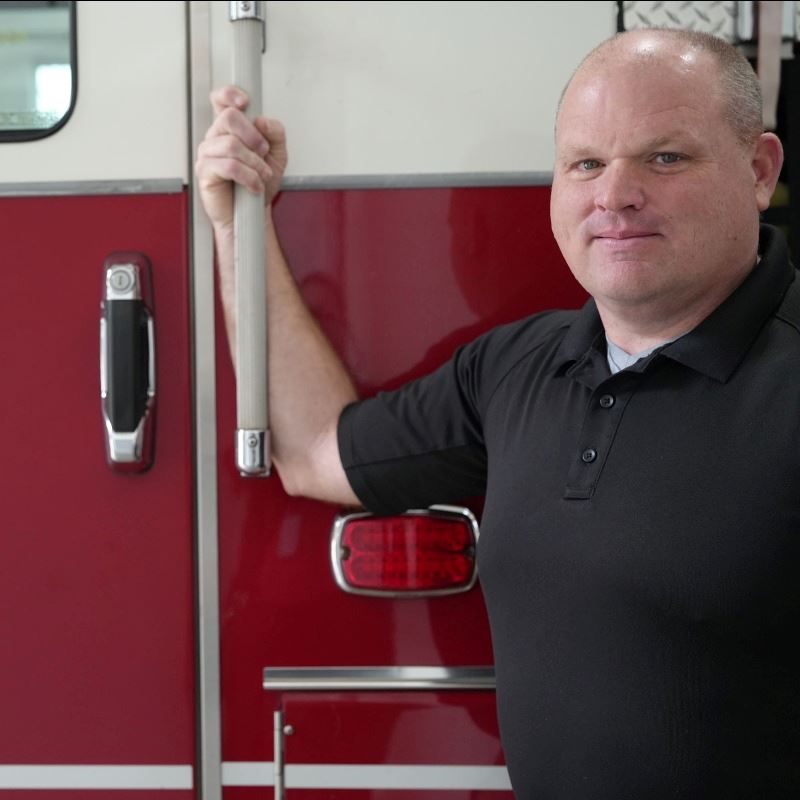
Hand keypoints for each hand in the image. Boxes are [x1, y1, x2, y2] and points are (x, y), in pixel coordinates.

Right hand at [195, 85, 287, 234]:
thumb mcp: (278, 156)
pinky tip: (254, 186)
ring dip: (254, 162)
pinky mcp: (205, 171)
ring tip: (262, 175)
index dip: (230, 94)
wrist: (253, 214)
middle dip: (254, 135)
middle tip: (264, 152)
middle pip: (229, 117)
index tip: (245, 103)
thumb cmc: (259, 184)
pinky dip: (248, 177)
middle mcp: (216, 137)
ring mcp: (208, 153)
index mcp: (230, 129)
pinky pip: (229, 166)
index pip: (220, 100)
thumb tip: (263, 121)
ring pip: (232, 144)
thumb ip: (276, 134)